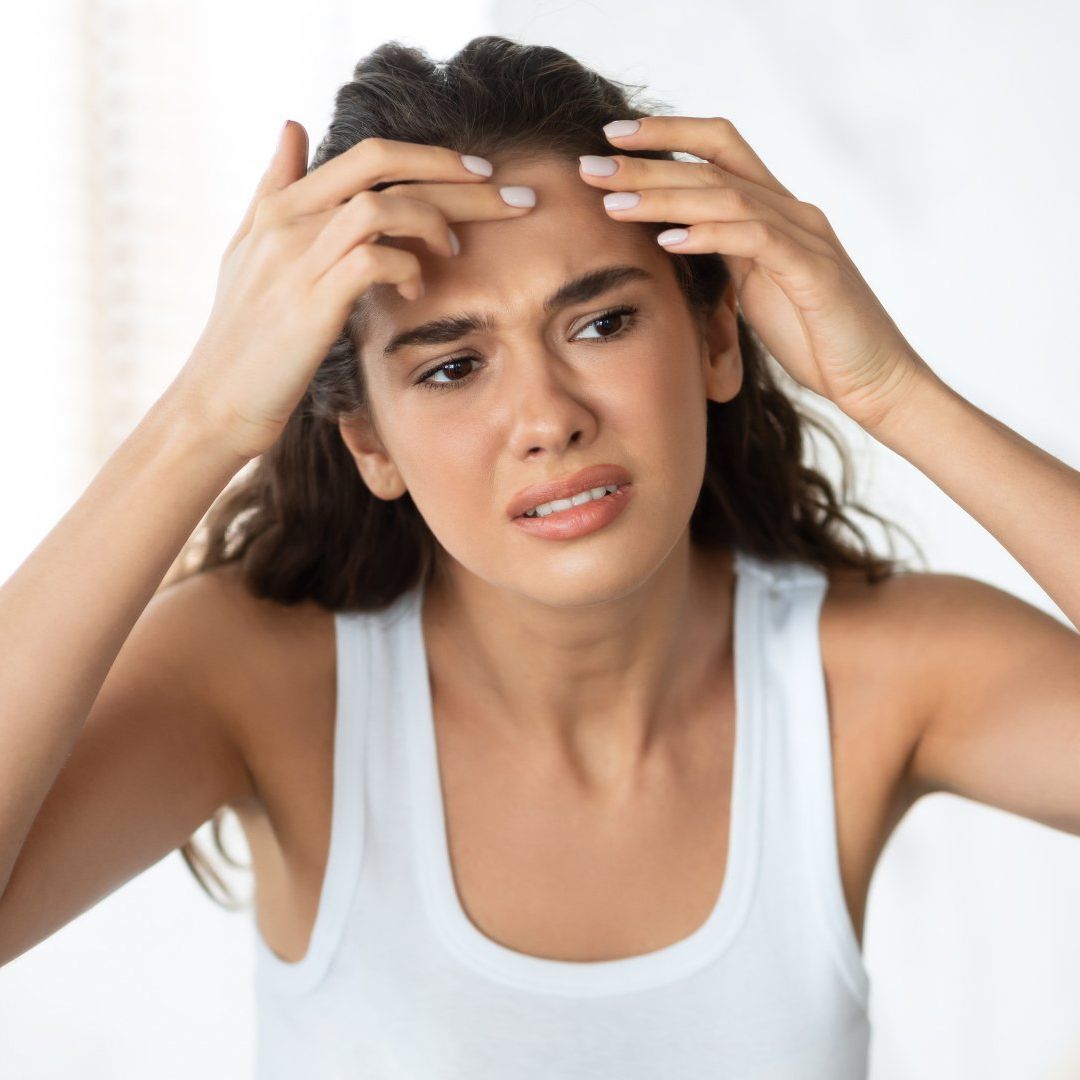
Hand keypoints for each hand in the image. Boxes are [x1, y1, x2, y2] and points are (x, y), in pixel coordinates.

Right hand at [171, 122, 534, 461]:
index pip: (368, 154)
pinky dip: (407, 267)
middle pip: (384, 167)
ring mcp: (297, 260)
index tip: (479, 172)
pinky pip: (373, 259)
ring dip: (432, 221)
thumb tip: (292, 124)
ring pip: (381, 206)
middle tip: (510, 194)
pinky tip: (419, 290)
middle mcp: (288, 221)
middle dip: (456, 174)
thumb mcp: (249, 248)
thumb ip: (274, 186)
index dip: (430, 155)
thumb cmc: (243, 333)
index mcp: (282, 205)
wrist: (217, 400)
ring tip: (455, 249)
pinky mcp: (311, 302)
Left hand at [578, 115, 932, 430]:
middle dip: (648, 163)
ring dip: (664, 197)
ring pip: (727, 197)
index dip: (669, 136)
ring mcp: (806, 237)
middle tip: (590, 165)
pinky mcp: (814, 272)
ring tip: (612, 202)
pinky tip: (667, 239)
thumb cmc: (815, 340)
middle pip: (713, 167)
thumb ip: (726, 256)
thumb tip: (677, 239)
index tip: (613, 140)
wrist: (875, 380)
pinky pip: (755, 240)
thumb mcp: (757, 290)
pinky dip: (708, 235)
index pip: (720, 151)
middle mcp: (793, 212)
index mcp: (776, 213)